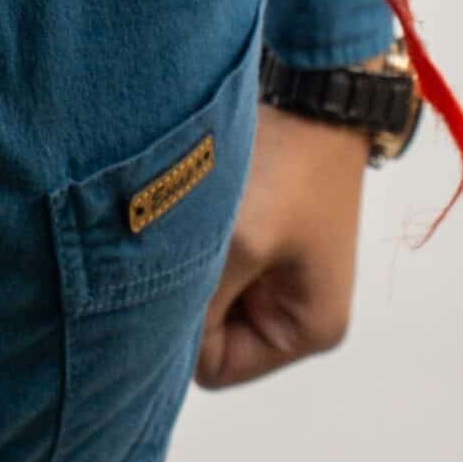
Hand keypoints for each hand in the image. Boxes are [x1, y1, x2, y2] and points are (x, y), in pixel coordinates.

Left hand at [194, 105, 366, 389]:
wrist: (313, 93)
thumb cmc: (287, 168)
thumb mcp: (240, 244)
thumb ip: (198, 303)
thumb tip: (149, 345)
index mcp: (308, 329)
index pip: (216, 368)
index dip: (186, 334)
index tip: (174, 276)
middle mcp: (296, 311)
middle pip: (209, 333)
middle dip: (187, 295)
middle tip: (172, 245)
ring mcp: (277, 274)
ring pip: (204, 293)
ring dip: (190, 262)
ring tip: (186, 218)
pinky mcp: (260, 238)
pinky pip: (209, 259)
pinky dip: (197, 239)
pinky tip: (192, 204)